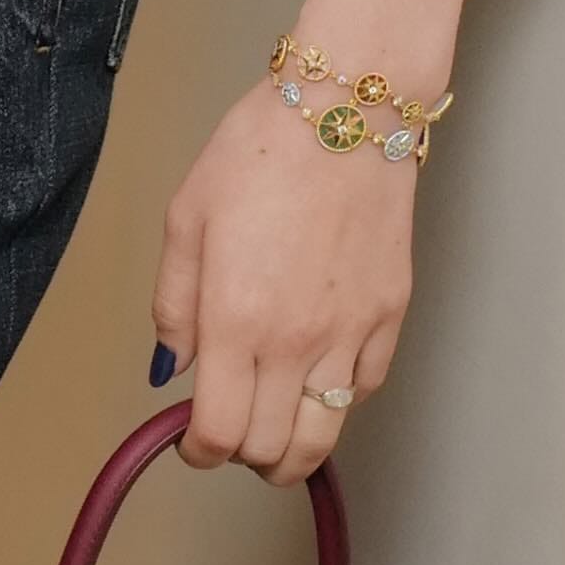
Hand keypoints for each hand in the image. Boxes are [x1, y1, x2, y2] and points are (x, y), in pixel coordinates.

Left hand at [148, 0, 486, 486]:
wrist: (345, 111)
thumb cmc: (259, 152)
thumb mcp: (186, 220)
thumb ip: (175, 305)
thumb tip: (173, 366)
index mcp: (237, 320)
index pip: (218, 432)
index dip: (198, 451)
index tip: (191, 441)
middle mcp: (297, 341)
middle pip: (271, 449)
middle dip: (242, 453)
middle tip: (228, 430)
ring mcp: (351, 333)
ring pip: (325, 435)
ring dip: (293, 447)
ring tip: (273, 427)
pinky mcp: (390, 316)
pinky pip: (362, 389)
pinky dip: (336, 399)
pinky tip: (316, 376)